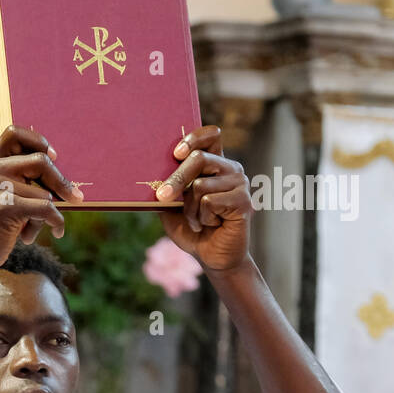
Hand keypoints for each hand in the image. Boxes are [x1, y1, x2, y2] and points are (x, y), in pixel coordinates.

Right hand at [0, 124, 82, 276]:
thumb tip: (59, 178)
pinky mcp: (5, 206)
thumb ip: (16, 179)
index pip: (14, 132)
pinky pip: (46, 209)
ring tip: (33, 229)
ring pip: (44, 193)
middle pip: (40, 160)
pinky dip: (57, 222)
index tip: (53, 156)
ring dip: (47, 214)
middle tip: (75, 196)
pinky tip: (57, 231)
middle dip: (61, 181)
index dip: (38, 141)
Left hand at [155, 125, 253, 272]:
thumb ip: (166, 188)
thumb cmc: (192, 229)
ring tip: (199, 221)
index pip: (211, 135)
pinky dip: (202, 217)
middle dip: (176, 179)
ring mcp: (240, 183)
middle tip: (162, 197)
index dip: (194, 138)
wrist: (211, 257)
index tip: (176, 153)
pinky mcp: (244, 201)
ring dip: (191, 209)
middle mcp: (230, 169)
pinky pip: (210, 201)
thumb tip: (148, 177)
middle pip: (200, 158)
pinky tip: (212, 225)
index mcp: (215, 164)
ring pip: (200, 185)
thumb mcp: (172, 207)